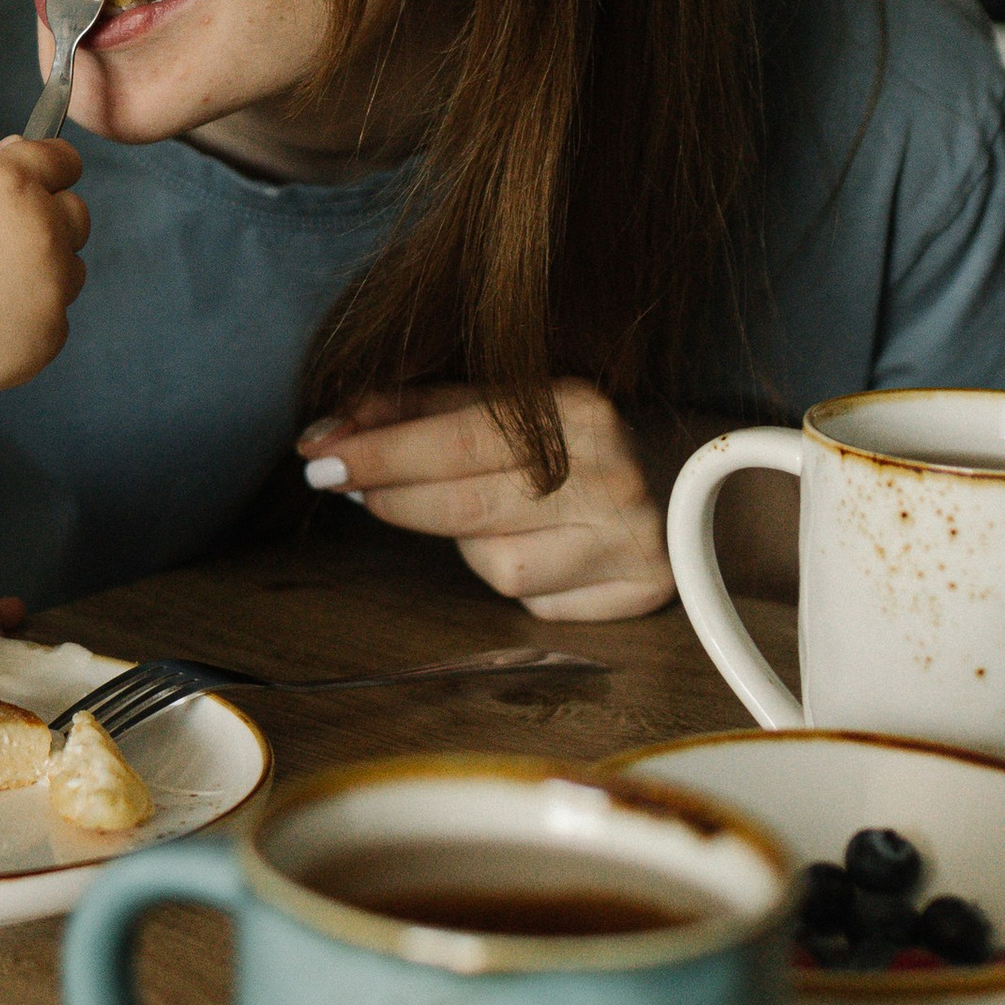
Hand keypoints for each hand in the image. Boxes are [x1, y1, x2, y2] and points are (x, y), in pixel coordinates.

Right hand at [0, 135, 87, 395]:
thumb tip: (10, 152)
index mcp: (11, 183)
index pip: (62, 158)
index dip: (50, 168)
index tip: (38, 181)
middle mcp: (44, 227)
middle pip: (77, 213)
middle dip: (50, 220)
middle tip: (5, 241)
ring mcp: (54, 281)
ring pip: (71, 267)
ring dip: (46, 270)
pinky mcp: (53, 327)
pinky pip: (56, 313)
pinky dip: (33, 315)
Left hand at [296, 381, 675, 620]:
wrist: (687, 479)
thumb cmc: (570, 438)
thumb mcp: (506, 403)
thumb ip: (419, 410)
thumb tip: (328, 432)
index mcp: (578, 409)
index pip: (457, 439)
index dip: (379, 452)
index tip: (318, 454)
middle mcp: (610, 475)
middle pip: (466, 505)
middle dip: (390, 495)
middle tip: (340, 483)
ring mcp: (628, 540)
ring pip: (497, 564)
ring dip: (467, 542)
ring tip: (484, 512)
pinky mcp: (635, 593)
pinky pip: (535, 601)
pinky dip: (517, 575)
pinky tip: (533, 546)